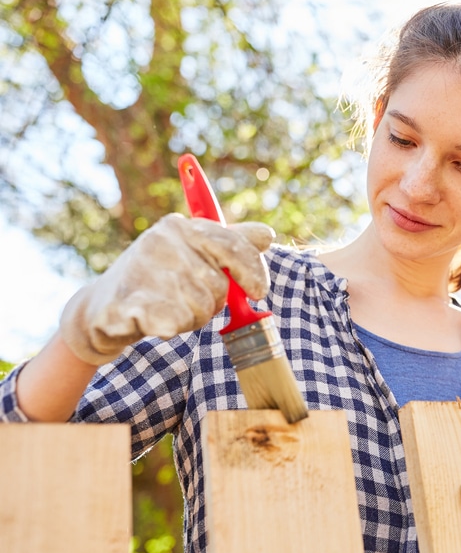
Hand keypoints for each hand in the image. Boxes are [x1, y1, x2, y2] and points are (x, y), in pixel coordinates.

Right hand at [60, 213, 273, 364]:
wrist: (101, 308)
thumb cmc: (157, 279)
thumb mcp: (193, 254)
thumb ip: (231, 243)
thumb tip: (267, 235)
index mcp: (181, 226)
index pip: (234, 246)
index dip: (253, 271)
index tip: (259, 291)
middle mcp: (162, 241)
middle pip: (220, 285)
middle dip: (211, 302)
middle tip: (187, 299)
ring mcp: (144, 268)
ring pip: (201, 308)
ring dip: (190, 317)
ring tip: (166, 307)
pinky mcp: (128, 300)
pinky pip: (175, 322)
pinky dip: (169, 327)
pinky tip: (153, 320)